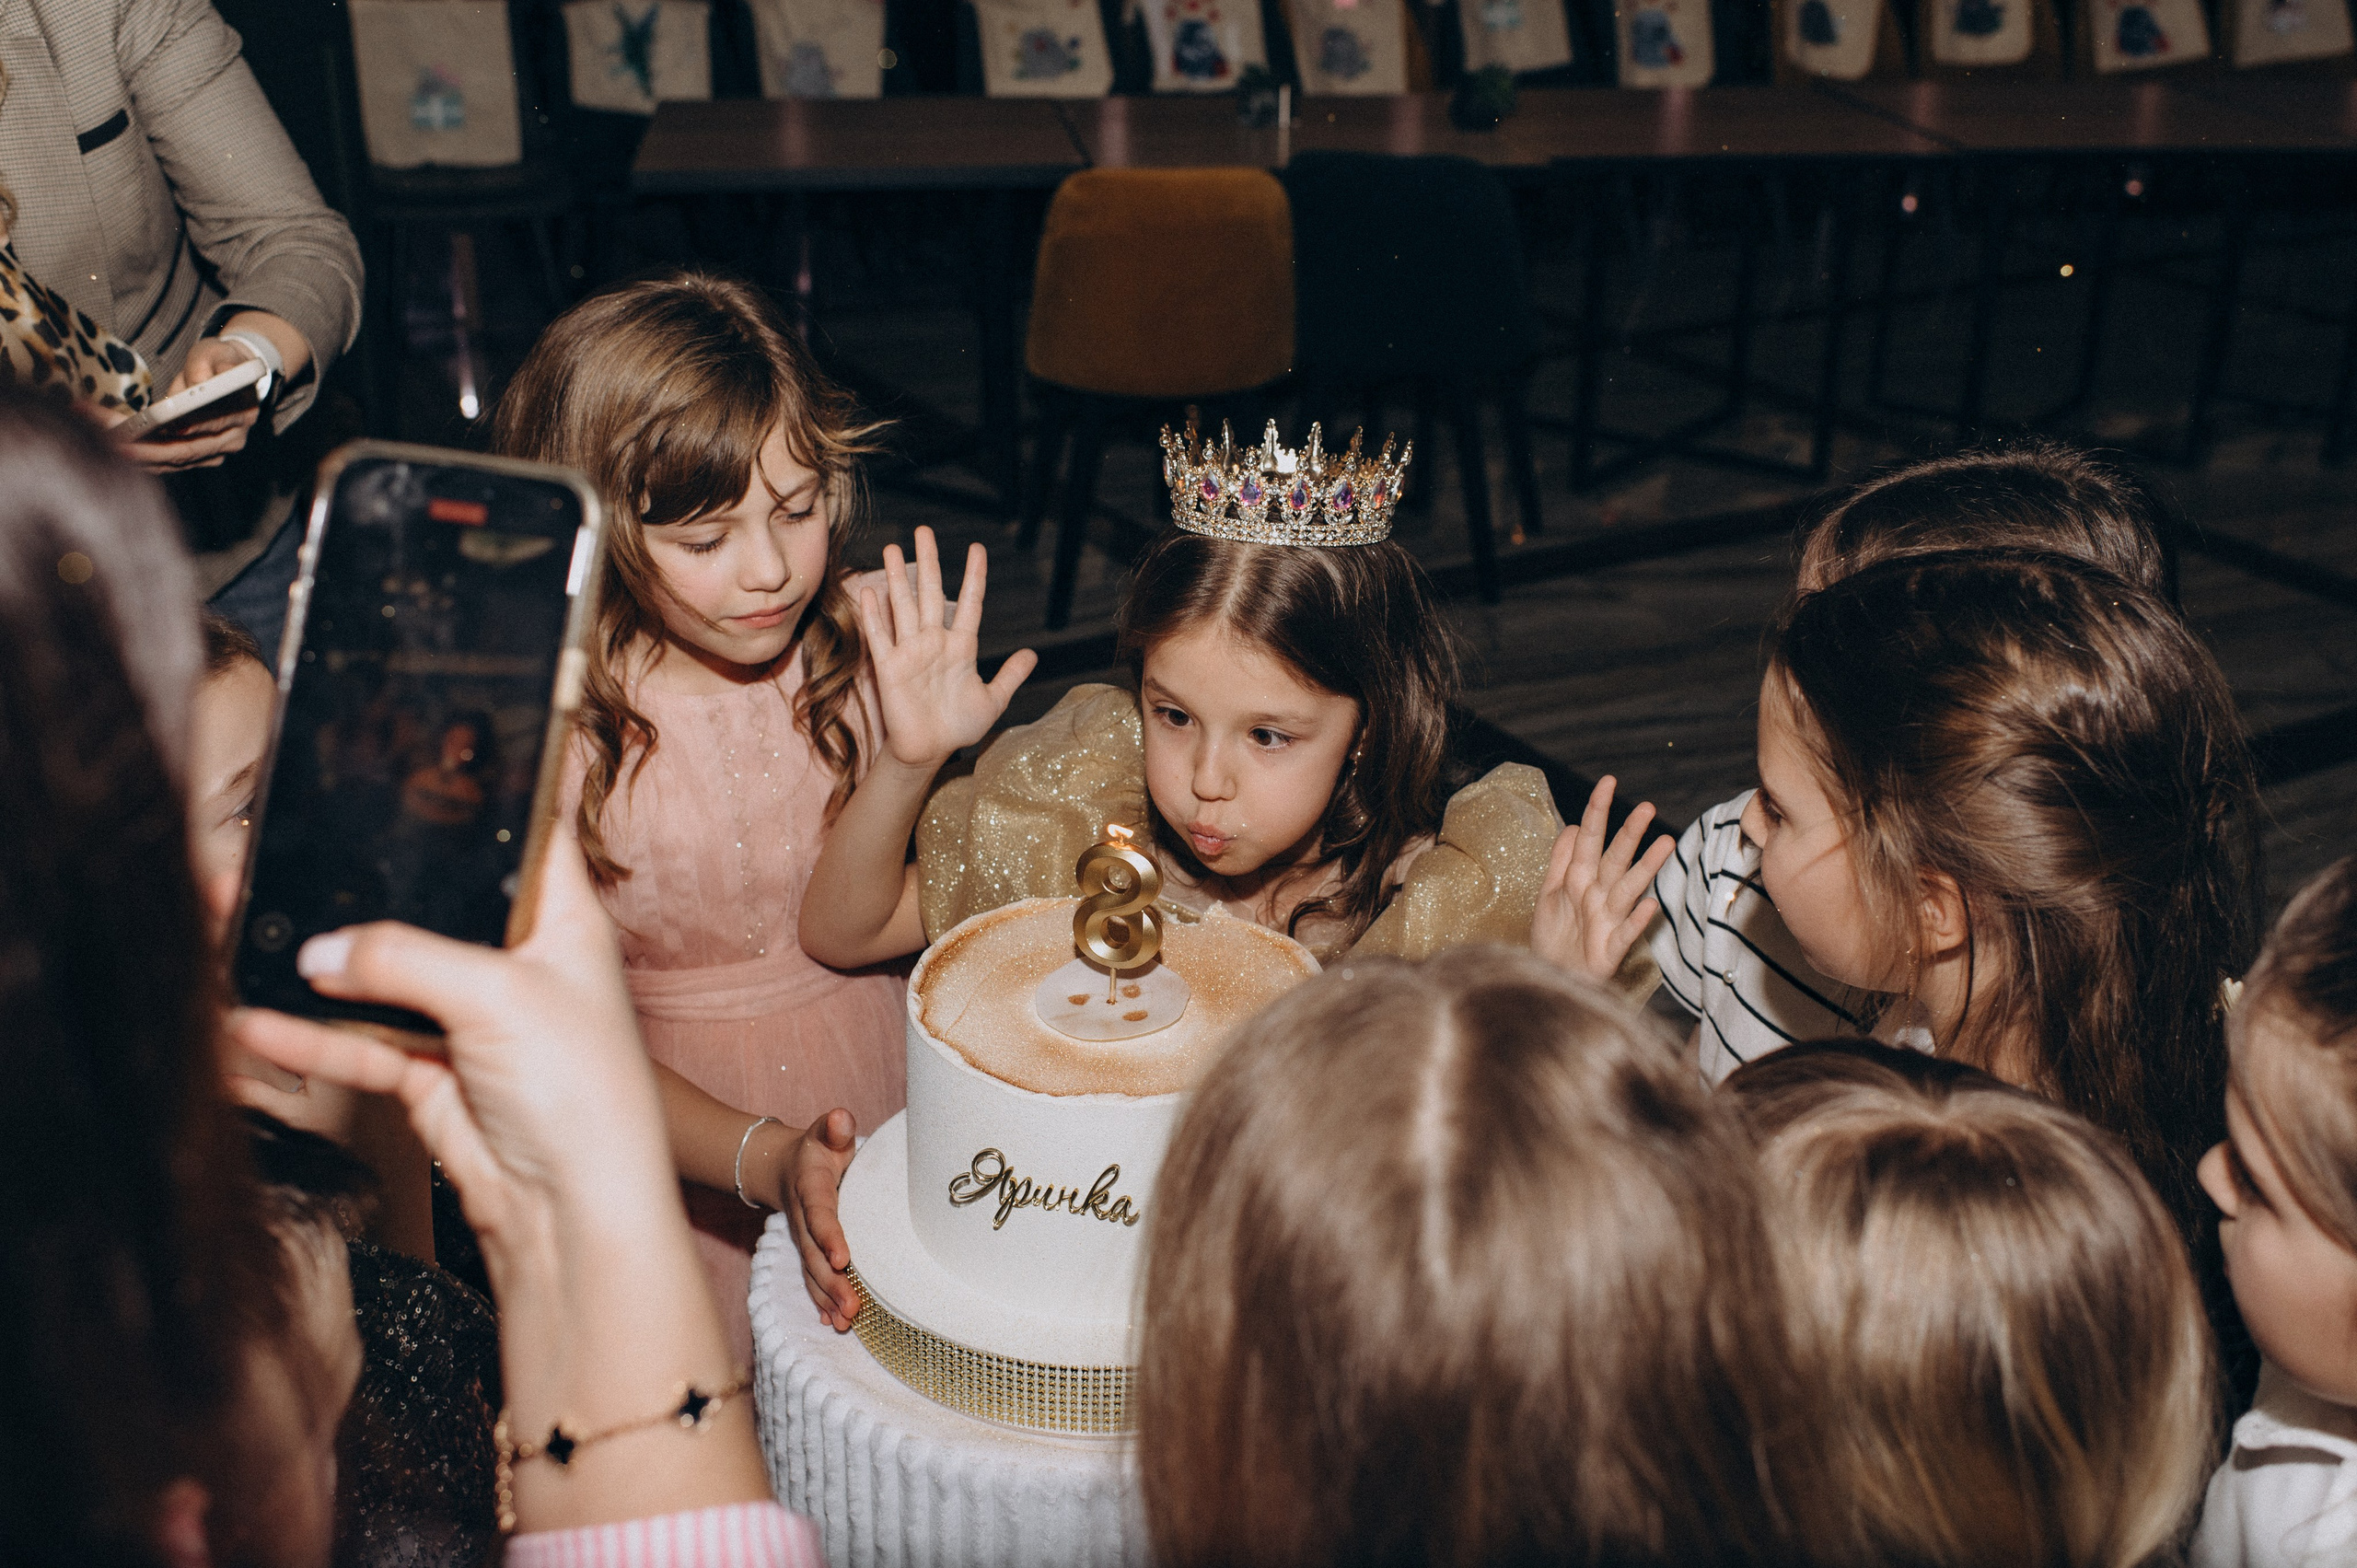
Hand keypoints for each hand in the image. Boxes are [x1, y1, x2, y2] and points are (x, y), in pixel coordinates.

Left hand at [121, 335, 264, 471]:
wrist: (232, 379)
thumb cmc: (219, 362)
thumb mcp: (214, 351)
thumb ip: (205, 364)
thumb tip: (198, 382)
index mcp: (242, 411)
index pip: (213, 423)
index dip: (188, 427)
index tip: (165, 427)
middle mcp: (233, 438)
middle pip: (188, 449)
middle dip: (150, 449)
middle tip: (116, 444)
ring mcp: (218, 452)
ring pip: (176, 461)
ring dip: (141, 457)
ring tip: (107, 446)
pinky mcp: (201, 459)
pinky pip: (171, 464)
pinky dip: (145, 460)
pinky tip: (119, 453)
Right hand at [225, 825, 673, 1264]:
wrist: (574, 1211)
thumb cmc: (581, 1090)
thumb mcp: (499, 997)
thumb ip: (406, 960)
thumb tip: (320, 949)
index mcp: (561, 920)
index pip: (521, 837)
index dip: (473, 805)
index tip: (402, 771)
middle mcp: (516, 961)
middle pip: (428, 909)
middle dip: (357, 894)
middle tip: (279, 862)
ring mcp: (470, 1018)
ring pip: (379, 978)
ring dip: (315, 966)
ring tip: (236, 932)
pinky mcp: (432, 1074)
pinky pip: (359, 1043)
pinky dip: (309, 1035)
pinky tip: (251, 1020)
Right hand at [782, 1108, 860, 1331]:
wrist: (785, 1165)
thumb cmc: (819, 1148)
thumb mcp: (826, 1133)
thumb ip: (835, 1127)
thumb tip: (841, 1118)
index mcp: (811, 1189)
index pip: (820, 1214)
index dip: (829, 1236)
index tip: (842, 1259)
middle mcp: (804, 1220)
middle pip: (815, 1255)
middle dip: (832, 1283)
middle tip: (852, 1308)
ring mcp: (804, 1239)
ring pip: (813, 1273)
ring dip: (828, 1298)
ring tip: (847, 1322)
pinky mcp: (808, 1251)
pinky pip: (813, 1279)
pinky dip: (822, 1301)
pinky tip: (836, 1322)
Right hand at [859, 527, 1035, 771]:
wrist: (929, 750)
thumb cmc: (958, 726)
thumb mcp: (992, 701)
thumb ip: (1010, 676)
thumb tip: (1032, 654)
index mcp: (962, 647)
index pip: (969, 603)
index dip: (974, 576)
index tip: (977, 548)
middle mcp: (935, 643)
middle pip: (930, 593)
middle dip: (928, 561)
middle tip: (924, 530)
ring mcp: (910, 652)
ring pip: (904, 606)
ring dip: (898, 577)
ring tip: (893, 547)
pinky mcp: (890, 667)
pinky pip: (881, 637)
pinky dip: (874, 615)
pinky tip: (869, 591)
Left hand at [1532, 775, 1676, 982]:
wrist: (1548, 979)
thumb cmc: (1555, 936)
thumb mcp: (1549, 893)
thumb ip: (1560, 860)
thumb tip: (1575, 825)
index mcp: (1580, 879)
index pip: (1591, 838)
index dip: (1598, 811)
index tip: (1608, 781)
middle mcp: (1598, 896)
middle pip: (1615, 859)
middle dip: (1630, 834)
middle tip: (1647, 808)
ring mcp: (1607, 921)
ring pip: (1628, 890)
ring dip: (1646, 867)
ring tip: (1665, 843)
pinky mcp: (1609, 951)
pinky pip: (1625, 934)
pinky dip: (1638, 921)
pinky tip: (1651, 906)